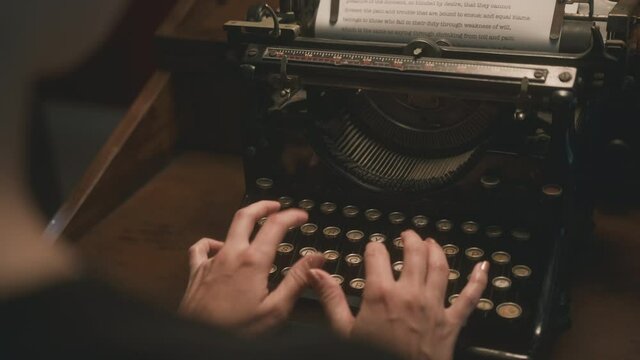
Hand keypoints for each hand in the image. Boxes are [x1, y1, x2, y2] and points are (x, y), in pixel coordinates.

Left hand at [179, 201, 323, 334]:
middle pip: (246, 215)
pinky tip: (218, 246)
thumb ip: (297, 280)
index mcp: (253, 261)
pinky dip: (212, 242)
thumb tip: (316, 259)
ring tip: (254, 224)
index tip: (301, 215)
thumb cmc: (235, 330)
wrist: (200, 342)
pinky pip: (201, 248)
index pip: (275, 225)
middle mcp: (230, 255)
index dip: (291, 215)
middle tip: (277, 206)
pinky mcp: (196, 273)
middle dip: (264, 205)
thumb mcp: (275, 309)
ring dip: (243, 222)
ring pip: (226, 229)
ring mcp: (211, 262)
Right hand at [309, 230, 488, 359]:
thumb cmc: (372, 357)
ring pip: (440, 267)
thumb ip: (331, 299)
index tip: (373, 248)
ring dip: (437, 249)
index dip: (374, 247)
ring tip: (431, 242)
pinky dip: (478, 281)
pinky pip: (470, 298)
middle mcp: (410, 294)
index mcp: (381, 294)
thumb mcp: (344, 331)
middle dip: (410, 239)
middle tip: (406, 234)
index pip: (377, 255)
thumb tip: (317, 273)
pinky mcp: (451, 321)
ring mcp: (434, 306)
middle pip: (414, 253)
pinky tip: (483, 267)